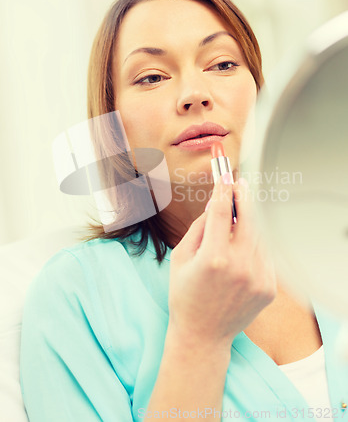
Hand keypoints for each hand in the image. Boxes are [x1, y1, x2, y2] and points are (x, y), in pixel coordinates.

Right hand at [168, 176, 276, 349]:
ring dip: (250, 221)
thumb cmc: (185, 294)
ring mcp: (258, 277)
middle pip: (249, 217)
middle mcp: (239, 266)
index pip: (222, 211)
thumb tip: (217, 202)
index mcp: (212, 258)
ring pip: (260, 234)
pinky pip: (265, 253)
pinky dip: (255, 243)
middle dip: (245, 197)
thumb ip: (200, 227)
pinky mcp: (269, 287)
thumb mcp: (180, 257)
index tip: (225, 176)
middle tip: (240, 185)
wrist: (202, 335)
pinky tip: (242, 247)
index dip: (223, 189)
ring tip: (237, 218)